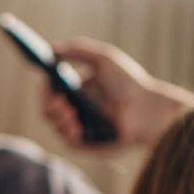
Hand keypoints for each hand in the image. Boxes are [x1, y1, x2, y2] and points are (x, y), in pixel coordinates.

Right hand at [39, 38, 193, 149]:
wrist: (149, 109)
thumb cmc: (129, 82)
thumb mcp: (104, 58)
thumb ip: (78, 49)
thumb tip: (51, 49)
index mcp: (77, 90)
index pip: (51, 91)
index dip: (45, 88)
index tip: (45, 83)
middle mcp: (76, 110)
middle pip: (48, 109)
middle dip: (48, 104)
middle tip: (57, 101)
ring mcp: (80, 128)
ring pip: (55, 125)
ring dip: (58, 117)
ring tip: (71, 112)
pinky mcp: (88, 144)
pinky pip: (68, 141)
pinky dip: (68, 132)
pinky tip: (76, 126)